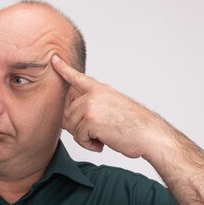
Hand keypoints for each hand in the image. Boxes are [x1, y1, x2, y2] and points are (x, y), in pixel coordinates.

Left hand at [51, 55, 167, 157]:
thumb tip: (68, 118)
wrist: (149, 134)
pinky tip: (103, 143)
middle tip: (98, 133)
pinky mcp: (90, 120)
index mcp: (101, 90)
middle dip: (79, 127)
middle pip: (69, 113)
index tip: (54, 60)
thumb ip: (93, 107)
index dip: (64, 69)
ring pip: (72, 127)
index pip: (78, 78)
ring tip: (104, 137)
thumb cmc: (134, 126)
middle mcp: (94, 95)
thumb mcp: (113, 108)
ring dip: (85, 137)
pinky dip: (89, 144)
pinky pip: (79, 137)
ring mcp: (92, 106)